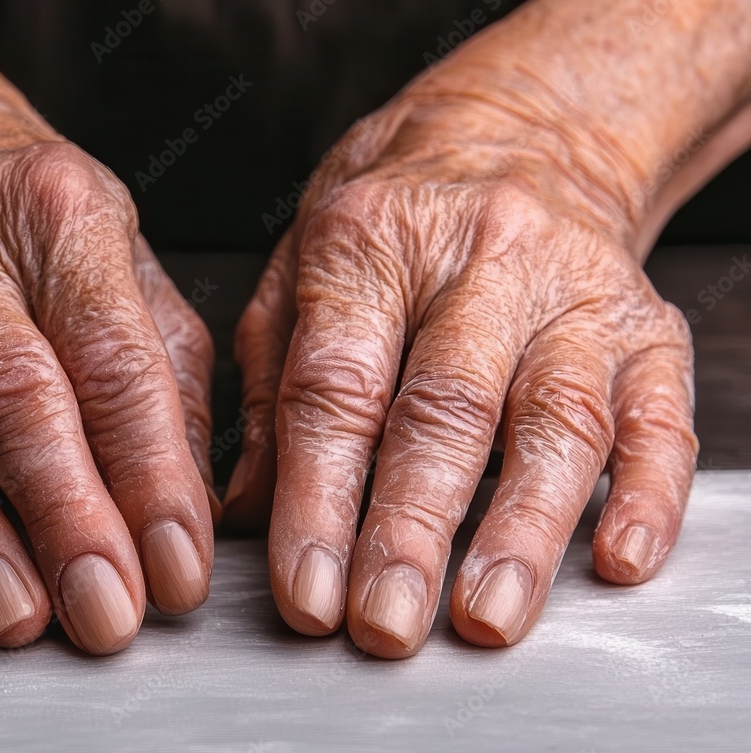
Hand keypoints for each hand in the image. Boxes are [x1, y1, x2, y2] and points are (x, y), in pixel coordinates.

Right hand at [0, 140, 217, 653]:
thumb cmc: (48, 239)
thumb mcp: (139, 285)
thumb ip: (176, 396)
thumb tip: (189, 516)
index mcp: (62, 218)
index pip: (115, 363)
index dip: (150, 476)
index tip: (177, 567)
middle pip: (15, 401)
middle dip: (63, 519)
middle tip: (103, 610)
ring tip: (19, 614)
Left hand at [219, 0, 744, 656]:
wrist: (517, 133)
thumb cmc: (392, 212)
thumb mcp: (300, 265)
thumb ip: (268, 382)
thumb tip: (246, 509)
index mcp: (371, 242)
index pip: (337, 384)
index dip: (319, 495)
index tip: (306, 587)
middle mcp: (479, 259)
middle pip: (445, 407)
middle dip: (413, 527)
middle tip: (384, 621)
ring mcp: (573, 291)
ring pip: (554, 418)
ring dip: (521, 528)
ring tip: (487, 615)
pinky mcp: (645, 325)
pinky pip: (658, 411)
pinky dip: (644, 492)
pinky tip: (616, 558)